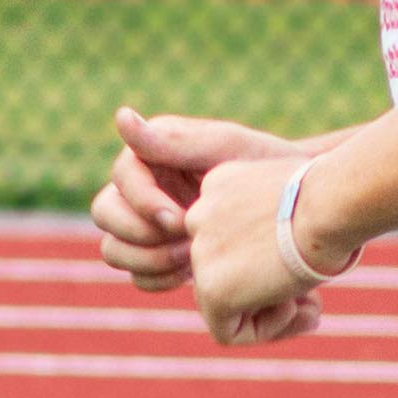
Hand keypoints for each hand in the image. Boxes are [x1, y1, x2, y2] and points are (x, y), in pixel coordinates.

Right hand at [91, 108, 300, 292]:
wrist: (291, 208)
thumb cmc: (264, 167)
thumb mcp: (223, 149)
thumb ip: (171, 140)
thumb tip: (120, 117)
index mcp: (151, 154)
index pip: (121, 179)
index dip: (143, 202)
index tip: (180, 219)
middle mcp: (141, 187)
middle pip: (106, 215)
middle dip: (140, 235)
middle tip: (183, 245)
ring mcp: (146, 225)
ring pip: (114, 250)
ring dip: (146, 260)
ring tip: (188, 259)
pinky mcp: (159, 256)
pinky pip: (138, 276)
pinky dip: (158, 280)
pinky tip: (191, 275)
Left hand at [185, 156, 326, 346]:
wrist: (329, 203)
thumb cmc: (331, 200)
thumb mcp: (298, 206)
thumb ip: (277, 234)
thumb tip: (278, 269)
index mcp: (219, 188)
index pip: (230, 245)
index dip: (268, 268)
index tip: (302, 278)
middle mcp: (200, 216)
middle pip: (227, 277)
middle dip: (270, 297)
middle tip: (314, 306)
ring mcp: (201, 253)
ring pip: (225, 307)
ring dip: (273, 316)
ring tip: (313, 312)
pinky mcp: (210, 288)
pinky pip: (227, 331)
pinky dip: (265, 330)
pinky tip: (293, 308)